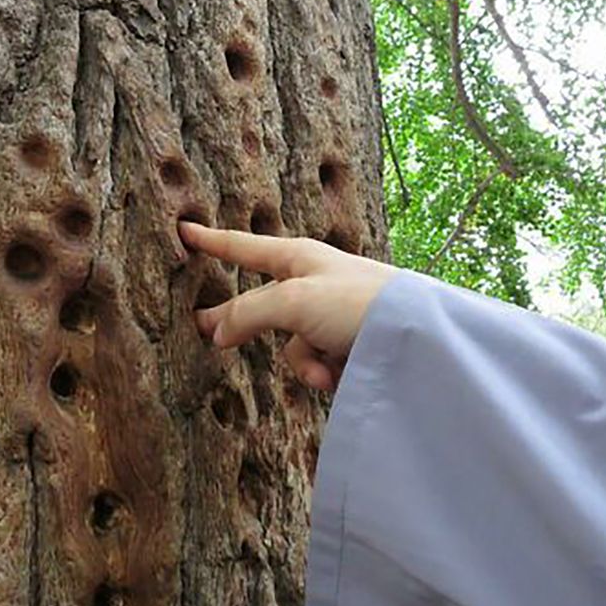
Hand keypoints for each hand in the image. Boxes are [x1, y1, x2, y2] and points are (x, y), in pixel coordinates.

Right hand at [178, 221, 398, 390]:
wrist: (419, 336)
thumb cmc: (358, 303)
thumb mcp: (293, 303)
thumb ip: (247, 315)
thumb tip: (216, 333)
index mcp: (297, 258)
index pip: (242, 247)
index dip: (211, 240)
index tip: (185, 228)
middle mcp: (310, 282)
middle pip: (259, 304)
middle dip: (241, 323)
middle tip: (202, 329)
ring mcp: (327, 315)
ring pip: (290, 343)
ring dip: (303, 362)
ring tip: (325, 372)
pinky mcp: (344, 345)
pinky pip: (315, 361)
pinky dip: (324, 372)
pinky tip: (342, 377)